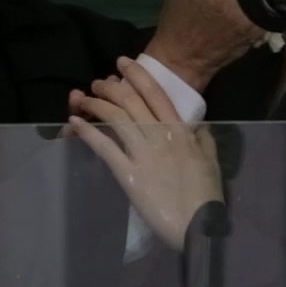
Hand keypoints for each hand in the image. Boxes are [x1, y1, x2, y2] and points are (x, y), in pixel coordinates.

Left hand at [66, 57, 222, 250]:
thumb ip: (203, 138)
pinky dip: (88, 132)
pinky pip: (105, 148)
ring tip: (83, 98)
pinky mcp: (128, 174)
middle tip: (99, 82)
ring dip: (97, 104)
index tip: (123, 63)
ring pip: (116, 118)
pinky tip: (75, 122)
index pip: (155, 94)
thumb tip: (196, 126)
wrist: (198, 223)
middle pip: (131, 101)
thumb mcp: (211, 159)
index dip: (137, 75)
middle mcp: (159, 135)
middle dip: (111, 87)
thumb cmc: (206, 194)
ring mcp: (143, 154)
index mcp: (181, 130)